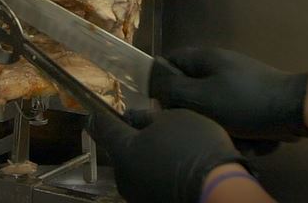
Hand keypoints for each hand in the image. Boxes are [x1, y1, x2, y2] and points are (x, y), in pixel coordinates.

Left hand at [87, 108, 246, 202]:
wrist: (216, 188)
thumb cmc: (194, 147)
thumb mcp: (174, 119)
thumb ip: (149, 117)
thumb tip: (134, 117)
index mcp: (124, 149)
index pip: (102, 128)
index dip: (98, 118)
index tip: (92, 114)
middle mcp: (123, 175)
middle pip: (120, 150)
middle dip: (130, 138)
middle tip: (148, 128)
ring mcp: (136, 193)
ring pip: (134, 167)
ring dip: (144, 156)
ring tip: (168, 147)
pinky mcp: (150, 202)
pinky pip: (147, 181)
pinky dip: (155, 171)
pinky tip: (173, 165)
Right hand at [150, 47, 307, 142]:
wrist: (293, 110)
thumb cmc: (244, 101)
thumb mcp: (202, 97)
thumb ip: (173, 90)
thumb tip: (154, 86)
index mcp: (206, 58)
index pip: (170, 62)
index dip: (161, 83)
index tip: (161, 107)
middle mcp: (220, 66)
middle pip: (192, 90)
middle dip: (196, 113)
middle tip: (202, 126)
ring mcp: (238, 82)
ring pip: (214, 109)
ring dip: (221, 127)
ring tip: (232, 136)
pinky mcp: (253, 100)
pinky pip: (236, 117)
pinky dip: (240, 130)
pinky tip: (249, 139)